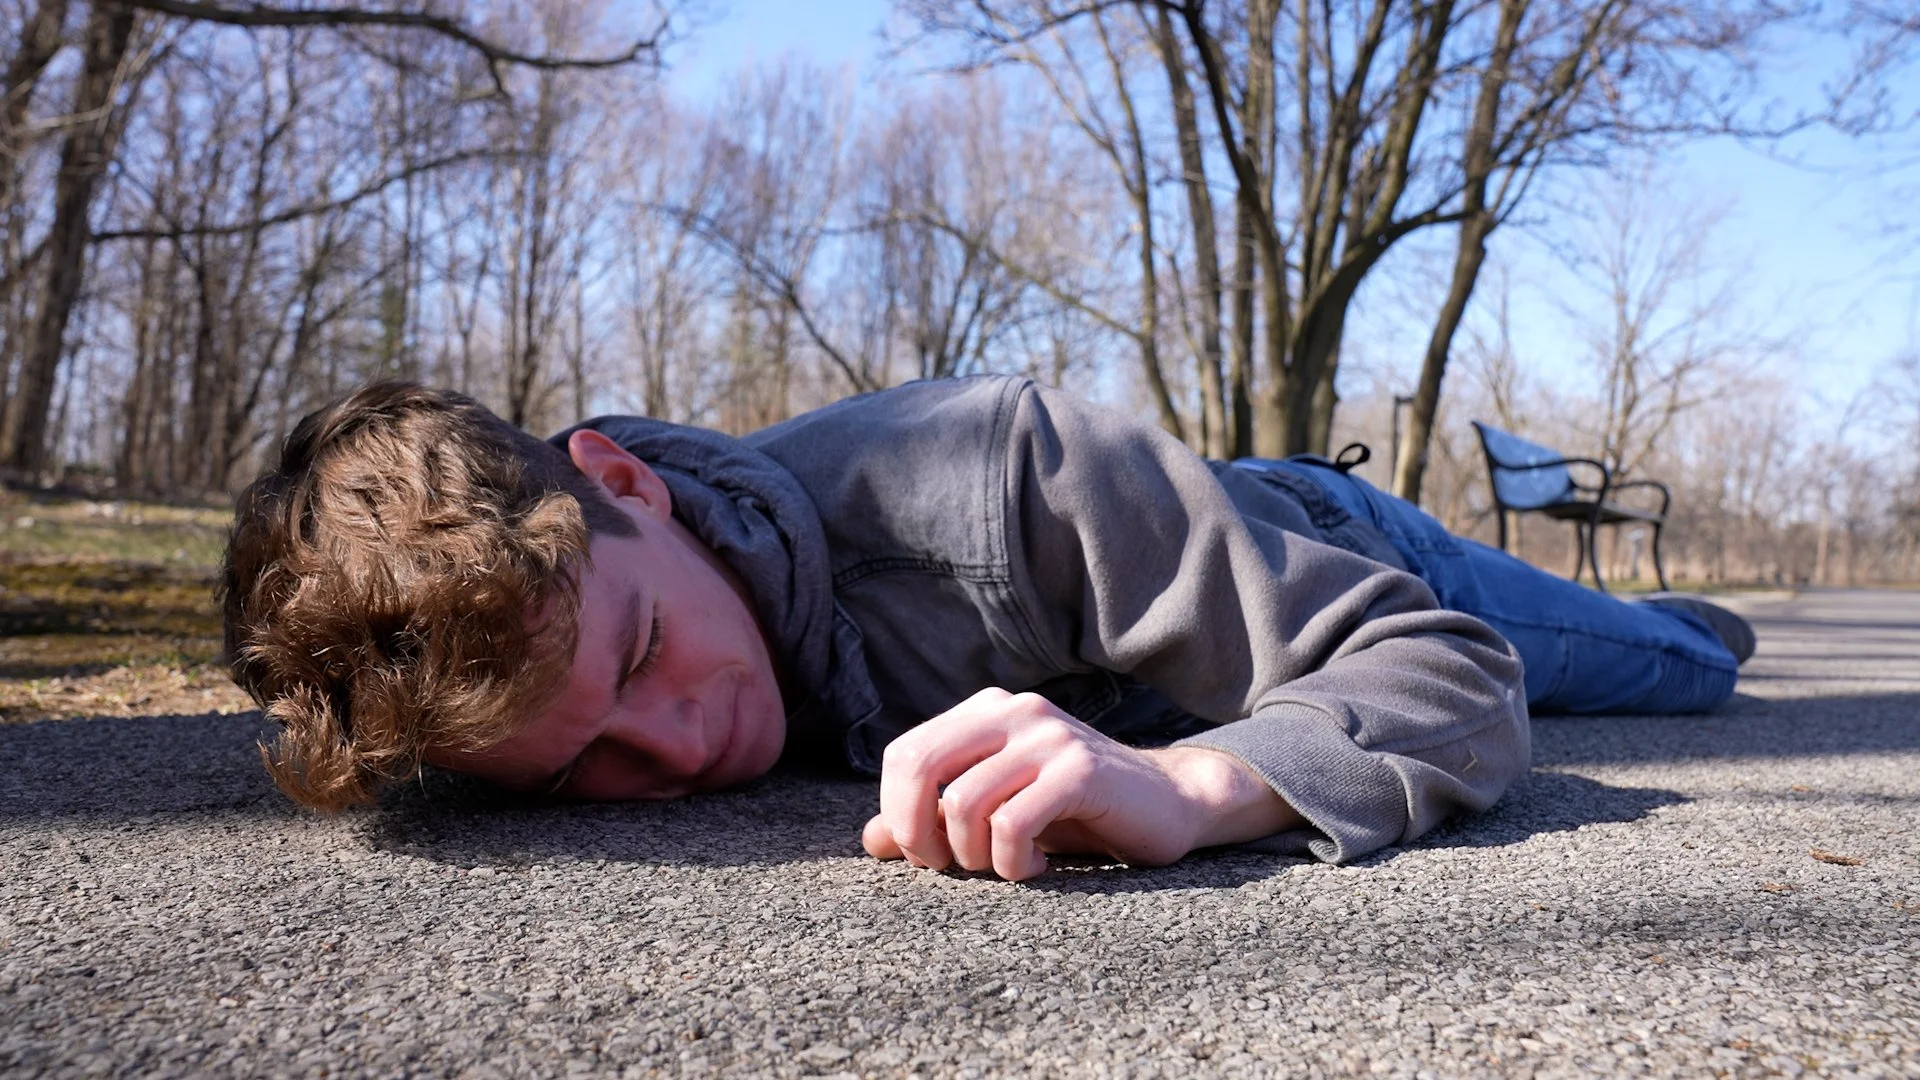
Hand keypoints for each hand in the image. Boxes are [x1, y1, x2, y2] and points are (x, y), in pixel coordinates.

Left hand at [860, 687, 1299, 880]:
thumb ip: (934, 819)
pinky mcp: (1080, 770)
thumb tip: (870, 842)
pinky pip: (1013, 824)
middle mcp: (1014, 711)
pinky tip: (1035, 868)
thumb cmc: (1075, 812)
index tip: (922, 855)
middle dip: (918, 832)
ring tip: (1003, 867)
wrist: (1169, 804)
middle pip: (920, 767)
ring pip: (964, 803)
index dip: (897, 812)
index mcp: (987, 711)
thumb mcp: (997, 812)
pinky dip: (1012, 862)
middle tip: (946, 868)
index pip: (905, 754)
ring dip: (973, 856)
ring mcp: (1048, 735)